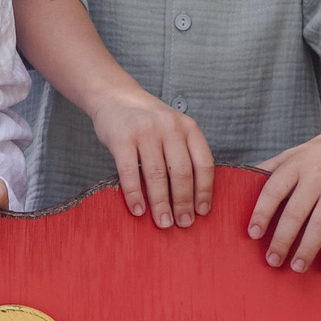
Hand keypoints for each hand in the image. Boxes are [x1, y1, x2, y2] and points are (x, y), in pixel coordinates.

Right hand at [89, 90, 215, 228]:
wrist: (115, 96)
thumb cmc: (148, 121)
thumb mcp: (173, 128)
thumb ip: (183, 153)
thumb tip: (192, 198)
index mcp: (188, 127)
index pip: (204, 163)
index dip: (205, 190)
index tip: (203, 212)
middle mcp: (169, 127)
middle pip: (181, 172)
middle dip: (183, 202)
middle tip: (184, 224)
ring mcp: (145, 131)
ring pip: (157, 175)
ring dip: (161, 203)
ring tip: (163, 223)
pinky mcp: (121, 138)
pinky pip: (130, 172)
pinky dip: (135, 194)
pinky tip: (138, 210)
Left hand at [248, 125, 320, 272]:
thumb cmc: (316, 153)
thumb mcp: (290, 155)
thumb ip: (268, 170)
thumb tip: (238, 186)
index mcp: (295, 167)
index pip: (273, 191)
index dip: (262, 213)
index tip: (252, 234)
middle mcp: (316, 178)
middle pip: (296, 213)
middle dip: (282, 239)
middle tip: (272, 260)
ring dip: (308, 248)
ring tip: (296, 268)